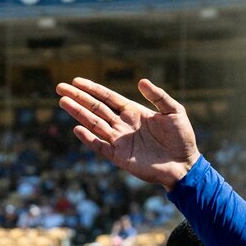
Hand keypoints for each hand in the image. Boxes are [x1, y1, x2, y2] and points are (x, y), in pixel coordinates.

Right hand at [57, 76, 199, 188]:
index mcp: (133, 112)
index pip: (107, 97)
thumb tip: (141, 81)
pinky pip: (100, 146)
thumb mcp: (174, 111)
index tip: (76, 80)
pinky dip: (88, 138)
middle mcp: (122, 124)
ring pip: (94, 124)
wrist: (184, 165)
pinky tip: (77, 129)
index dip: (92, 89)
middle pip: (96, 108)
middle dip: (78, 97)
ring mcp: (119, 140)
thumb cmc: (182, 138)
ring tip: (63, 102)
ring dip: (78, 113)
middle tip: (60, 87)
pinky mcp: (119, 157)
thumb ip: (158, 96)